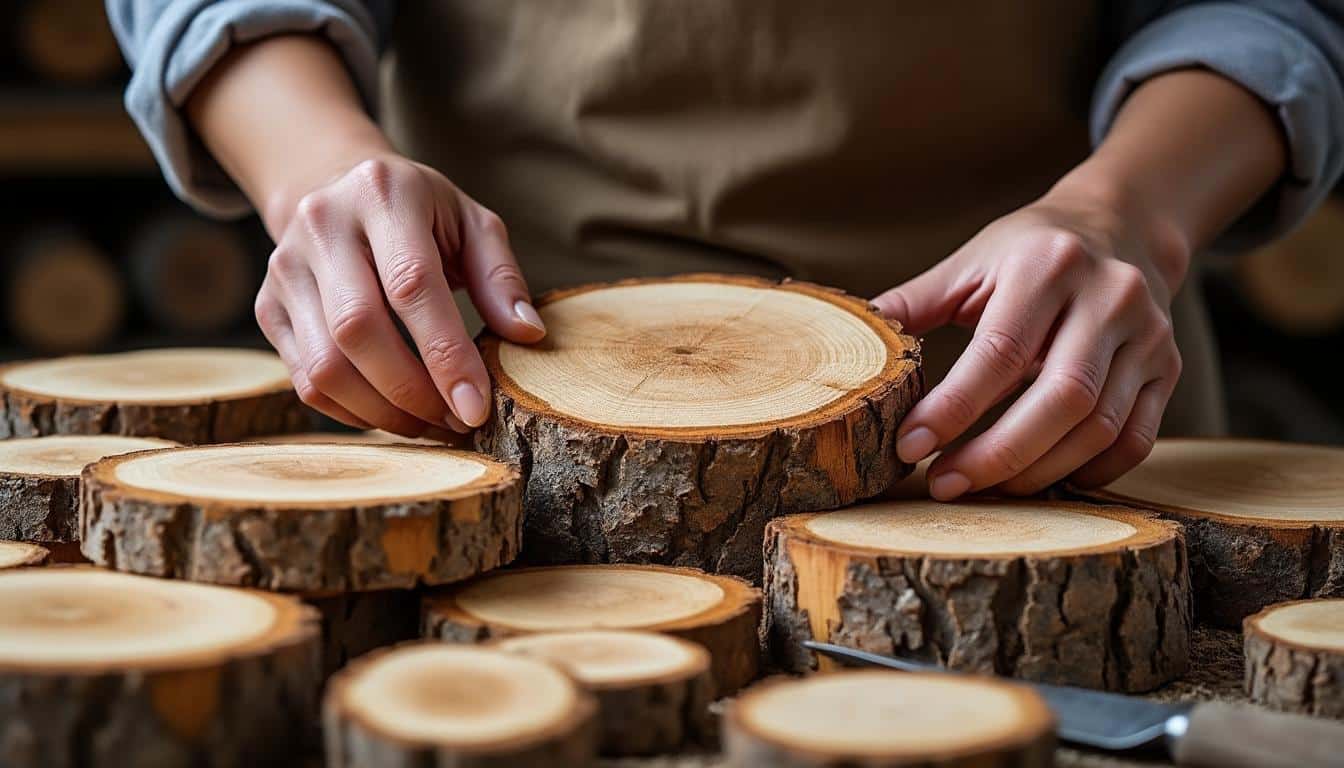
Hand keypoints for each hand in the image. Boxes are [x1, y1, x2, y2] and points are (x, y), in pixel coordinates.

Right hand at [255, 155, 545, 437]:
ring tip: (430, 423)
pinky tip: (394, 414)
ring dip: (383, 413)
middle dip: (413, 393)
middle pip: (358, 331)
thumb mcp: (472, 223)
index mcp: (382, 193)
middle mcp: (322, 225)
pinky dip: (354, 412)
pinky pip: (305, 380)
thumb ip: (501, 277)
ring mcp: (285, 267)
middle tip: (457, 422)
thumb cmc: (421, 212)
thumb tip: (527, 335)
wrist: (336, 187)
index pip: (411, 286)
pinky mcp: (267, 306)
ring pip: (325, 366)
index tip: (476, 408)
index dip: (445, 355)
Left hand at [872, 189, 1187, 498]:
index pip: (1000, 352)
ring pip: (1098, 427)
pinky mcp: (1170, 369)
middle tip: (944, 484)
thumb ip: (911, 303)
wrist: (1121, 225)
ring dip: (1036, 472)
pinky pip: (1135, 439)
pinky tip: (1043, 482)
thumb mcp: (970, 263)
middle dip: (998, 455)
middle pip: (1061, 399)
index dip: (955, 408)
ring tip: (982, 489)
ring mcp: (1149, 335)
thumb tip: (851, 343)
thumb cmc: (1028, 251)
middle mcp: (1110, 297)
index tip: (910, 447)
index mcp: (1048, 265)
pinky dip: (1089, 473)